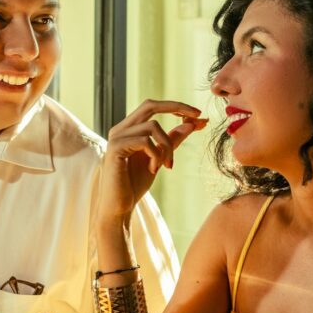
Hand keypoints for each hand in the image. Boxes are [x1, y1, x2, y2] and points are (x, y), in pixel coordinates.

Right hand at [97, 100, 206, 221]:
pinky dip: (156, 154)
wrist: (118, 207)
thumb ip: (171, 141)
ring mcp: (116, 137)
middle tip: (197, 118)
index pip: (152, 107)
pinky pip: (145, 141)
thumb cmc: (134, 185)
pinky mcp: (115, 148)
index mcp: (128, 129)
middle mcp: (120, 129)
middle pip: (150, 105)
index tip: (197, 115)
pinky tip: (153, 169)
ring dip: (167, 145)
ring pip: (153, 126)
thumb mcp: (159, 159)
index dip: (175, 106)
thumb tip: (191, 124)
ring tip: (167, 164)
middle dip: (176, 107)